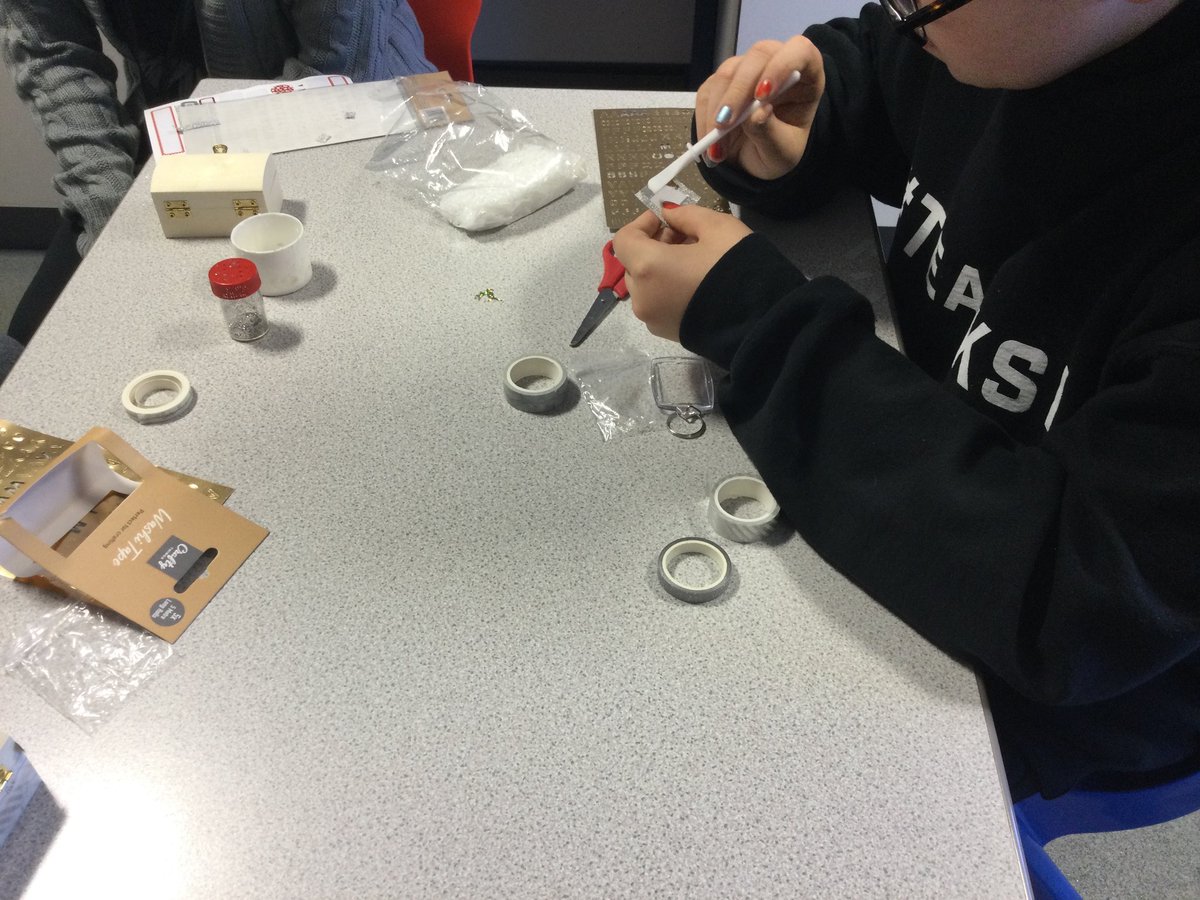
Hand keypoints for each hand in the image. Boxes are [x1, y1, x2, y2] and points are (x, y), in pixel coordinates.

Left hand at [612, 206, 751, 341]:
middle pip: (633, 263)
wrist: (763, 321)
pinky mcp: (667, 334)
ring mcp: (653, 320)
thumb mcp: (717, 227)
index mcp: (648, 268)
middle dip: (654, 244)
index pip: (624, 239)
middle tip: (685, 235)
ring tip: (694, 258)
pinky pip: (657, 303)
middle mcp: (642, 297)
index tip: (667, 218)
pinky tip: (695, 281)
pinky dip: (667, 287)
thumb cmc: (738, 267)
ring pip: (646, 285)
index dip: (642, 223)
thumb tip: (669, 215)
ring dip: (661, 267)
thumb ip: (686, 215)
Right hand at [696, 36, 825, 180]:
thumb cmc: (779, 152)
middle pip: (756, 58)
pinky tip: (708, 140)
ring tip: (716, 147)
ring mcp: (747, 69)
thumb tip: (756, 114)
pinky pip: (707, 90)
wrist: (758, 160)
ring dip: (717, 110)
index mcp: (806, 76)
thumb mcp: (782, 153)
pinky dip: (704, 117)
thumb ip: (771, 133)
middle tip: (724, 126)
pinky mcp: (722, 81)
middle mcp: (776, 64)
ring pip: (727, 72)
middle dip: (737, 93)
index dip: (781, 66)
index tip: (762, 96)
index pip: (800, 51)